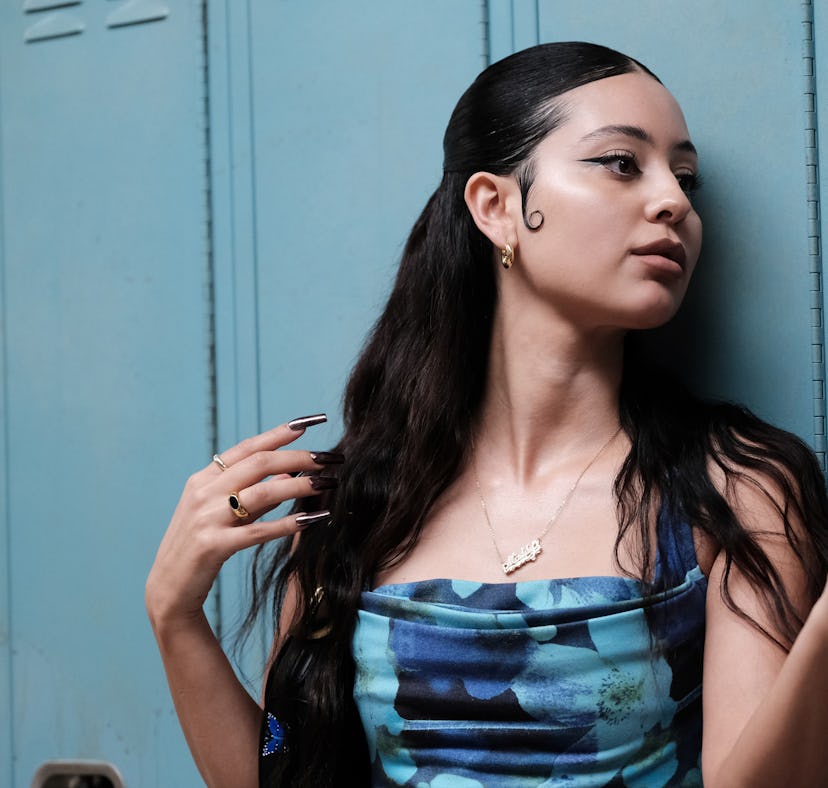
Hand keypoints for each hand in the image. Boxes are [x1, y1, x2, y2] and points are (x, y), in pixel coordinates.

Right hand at [145, 414, 339, 627]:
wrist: (168, 588)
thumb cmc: (201, 546)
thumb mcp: (224, 513)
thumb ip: (255, 492)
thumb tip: (290, 473)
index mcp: (204, 479)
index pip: (247, 447)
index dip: (279, 433)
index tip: (309, 423)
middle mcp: (204, 492)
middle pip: (259, 463)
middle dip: (299, 457)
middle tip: (330, 458)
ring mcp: (207, 518)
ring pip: (263, 492)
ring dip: (301, 486)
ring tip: (329, 483)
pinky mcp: (213, 546)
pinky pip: (258, 531)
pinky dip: (287, 524)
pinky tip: (312, 520)